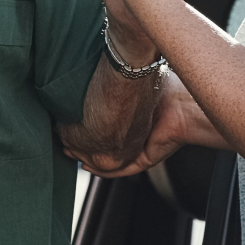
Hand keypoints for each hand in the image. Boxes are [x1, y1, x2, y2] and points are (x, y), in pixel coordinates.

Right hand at [65, 74, 224, 176]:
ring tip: (69, 152)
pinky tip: (86, 163)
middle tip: (64, 144)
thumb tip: (88, 74)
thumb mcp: (126, 81)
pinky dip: (101, 170)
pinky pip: (120, 170)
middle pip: (104, 148)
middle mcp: (135, 133)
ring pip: (108, 162)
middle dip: (82, 148)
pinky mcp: (143, 158)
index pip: (105, 129)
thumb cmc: (155, 81)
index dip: (85, 132)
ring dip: (88, 159)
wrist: (179, 98)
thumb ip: (109, 83)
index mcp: (131, 116)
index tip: (67, 129)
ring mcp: (139, 147)